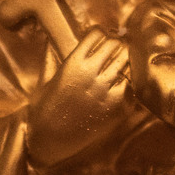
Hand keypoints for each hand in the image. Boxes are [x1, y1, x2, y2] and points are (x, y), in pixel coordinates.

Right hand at [27, 28, 130, 168]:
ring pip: (127, 62)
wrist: (50, 141)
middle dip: (116, 44)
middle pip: (115, 44)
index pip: (97, 34)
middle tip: (115, 49)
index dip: (101, 33)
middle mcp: (91, 73)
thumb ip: (55, 60)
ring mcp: (105, 90)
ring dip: (125, 60)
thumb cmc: (43, 110)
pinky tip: (122, 84)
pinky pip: (131, 85)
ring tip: (121, 64)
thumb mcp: (46, 80)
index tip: (103, 37)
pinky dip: (129, 81)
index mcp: (73, 63)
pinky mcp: (115, 106)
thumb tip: (58, 43)